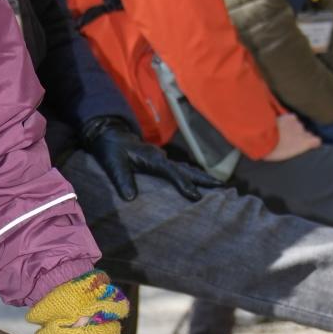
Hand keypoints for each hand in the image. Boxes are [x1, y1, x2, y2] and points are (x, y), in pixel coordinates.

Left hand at [81, 116, 216, 203]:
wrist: (110, 135)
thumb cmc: (111, 151)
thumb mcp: (113, 165)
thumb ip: (122, 180)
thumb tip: (131, 198)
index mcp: (152, 159)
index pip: (172, 172)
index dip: (184, 184)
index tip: (196, 196)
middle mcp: (161, 158)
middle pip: (187, 169)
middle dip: (204, 179)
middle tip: (222, 187)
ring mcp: (162, 159)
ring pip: (186, 169)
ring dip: (202, 177)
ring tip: (218, 186)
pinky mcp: (160, 162)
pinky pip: (180, 170)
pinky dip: (192, 176)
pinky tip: (199, 183)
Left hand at [263, 112, 320, 160]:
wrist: (264, 138)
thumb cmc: (275, 151)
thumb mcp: (288, 155)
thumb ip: (297, 149)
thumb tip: (298, 147)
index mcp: (305, 143)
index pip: (317, 141)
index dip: (312, 142)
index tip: (307, 144)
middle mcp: (304, 132)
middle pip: (307, 133)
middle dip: (301, 136)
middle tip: (291, 140)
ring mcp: (297, 123)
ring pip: (299, 125)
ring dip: (294, 128)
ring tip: (284, 132)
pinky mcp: (290, 117)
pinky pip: (292, 118)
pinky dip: (288, 121)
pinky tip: (281, 124)